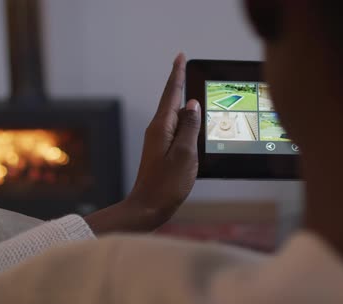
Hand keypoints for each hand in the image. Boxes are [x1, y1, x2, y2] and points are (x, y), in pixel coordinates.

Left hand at [85, 53, 200, 233]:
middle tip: (187, 67)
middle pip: (172, 101)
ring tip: (195, 93)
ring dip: (186, 104)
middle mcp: (158, 130)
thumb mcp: (185, 154)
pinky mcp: (162, 152)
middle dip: (181, 84)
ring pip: (176, 116)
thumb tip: (193, 104)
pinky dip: (186, 122)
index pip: (172, 93)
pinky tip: (194, 125)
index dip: (178, 74)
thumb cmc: (166, 185)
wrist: (147, 207)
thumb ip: (190, 127)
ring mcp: (159, 141)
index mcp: (162, 127)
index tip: (180, 56)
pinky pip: (177, 130)